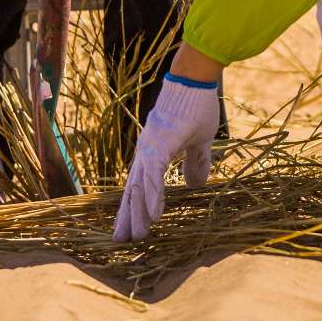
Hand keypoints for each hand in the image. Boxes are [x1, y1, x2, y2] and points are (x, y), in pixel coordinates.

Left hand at [113, 75, 219, 240]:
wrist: (195, 78)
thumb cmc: (196, 106)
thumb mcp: (199, 142)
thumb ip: (195, 163)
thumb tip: (195, 185)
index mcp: (153, 151)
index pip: (139, 184)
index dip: (133, 206)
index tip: (130, 227)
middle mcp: (145, 151)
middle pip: (133, 190)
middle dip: (127, 216)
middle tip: (122, 242)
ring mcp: (150, 147)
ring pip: (140, 186)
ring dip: (138, 213)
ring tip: (136, 237)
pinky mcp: (160, 143)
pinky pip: (155, 175)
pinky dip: (153, 195)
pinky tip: (154, 215)